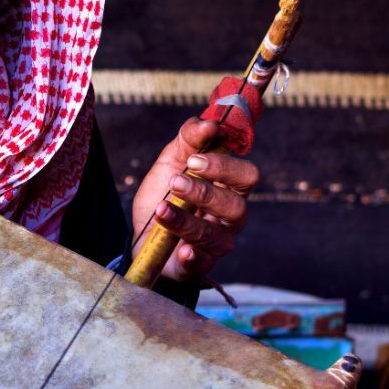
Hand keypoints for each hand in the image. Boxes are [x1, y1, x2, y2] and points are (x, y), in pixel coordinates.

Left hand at [130, 117, 259, 282]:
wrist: (141, 235)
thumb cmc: (163, 196)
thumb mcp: (170, 163)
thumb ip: (188, 140)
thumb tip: (207, 122)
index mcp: (228, 188)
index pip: (247, 176)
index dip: (225, 167)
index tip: (194, 160)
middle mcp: (229, 217)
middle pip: (236, 206)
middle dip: (204, 192)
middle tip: (175, 182)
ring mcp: (217, 243)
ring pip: (216, 234)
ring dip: (186, 220)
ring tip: (161, 209)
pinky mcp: (199, 265)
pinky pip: (202, 263)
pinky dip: (193, 256)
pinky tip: (181, 249)